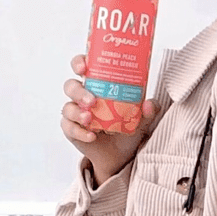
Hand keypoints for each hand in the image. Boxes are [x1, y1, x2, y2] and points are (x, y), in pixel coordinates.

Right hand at [61, 55, 159, 185]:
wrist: (120, 152)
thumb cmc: (127, 124)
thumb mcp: (141, 117)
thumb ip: (148, 110)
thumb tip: (149, 104)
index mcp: (98, 83)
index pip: (83, 66)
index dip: (79, 63)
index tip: (84, 67)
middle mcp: (83, 95)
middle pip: (71, 86)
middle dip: (78, 91)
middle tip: (92, 100)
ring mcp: (76, 112)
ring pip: (67, 107)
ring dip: (77, 112)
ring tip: (89, 119)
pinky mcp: (72, 129)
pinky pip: (69, 128)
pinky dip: (80, 132)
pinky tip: (92, 135)